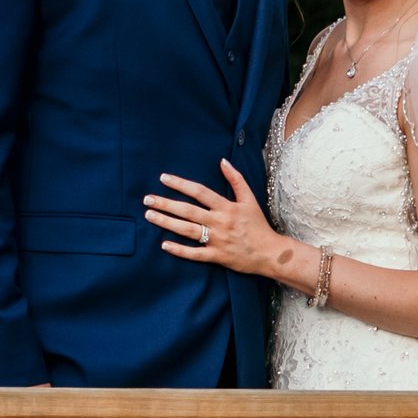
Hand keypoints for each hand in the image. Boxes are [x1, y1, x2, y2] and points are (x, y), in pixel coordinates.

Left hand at [145, 160, 294, 280]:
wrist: (270, 253)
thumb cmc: (258, 225)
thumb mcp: (250, 200)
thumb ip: (236, 180)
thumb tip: (223, 161)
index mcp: (227, 207)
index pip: (200, 192)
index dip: (181, 184)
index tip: (163, 178)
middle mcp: (220, 222)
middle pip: (188, 211)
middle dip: (166, 203)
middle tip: (147, 199)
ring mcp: (217, 240)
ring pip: (188, 230)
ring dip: (167, 222)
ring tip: (150, 215)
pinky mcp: (217, 256)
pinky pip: (195, 254)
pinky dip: (180, 250)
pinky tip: (164, 244)